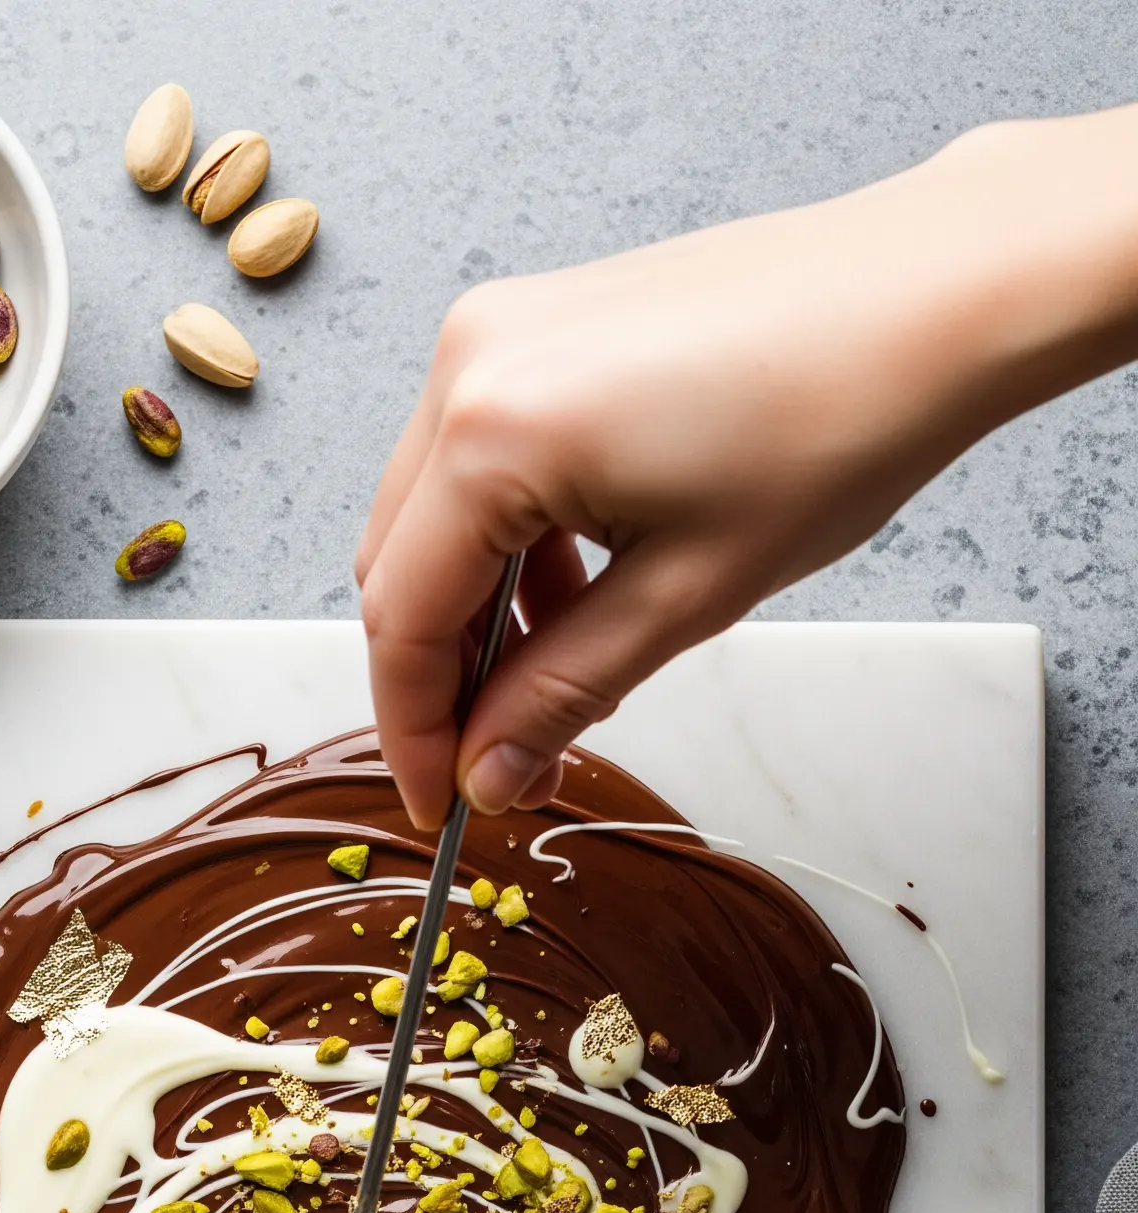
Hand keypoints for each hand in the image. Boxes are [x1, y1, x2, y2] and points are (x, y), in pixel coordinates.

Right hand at [358, 111, 1137, 830]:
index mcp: (493, 430)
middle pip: (398, 566)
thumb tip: (487, 775)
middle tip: (502, 765)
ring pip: (433, 515)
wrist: (928, 293)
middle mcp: (469, 363)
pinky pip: (478, 457)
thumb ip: (562, 694)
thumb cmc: (835, 420)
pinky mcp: (539, 322)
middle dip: (442, 679)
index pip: (403, 619)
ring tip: (558, 685)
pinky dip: (507, 541)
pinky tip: (578, 593)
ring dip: (477, 614)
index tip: (441, 804)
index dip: (415, 732)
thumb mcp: (686, 598)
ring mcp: (500, 329)